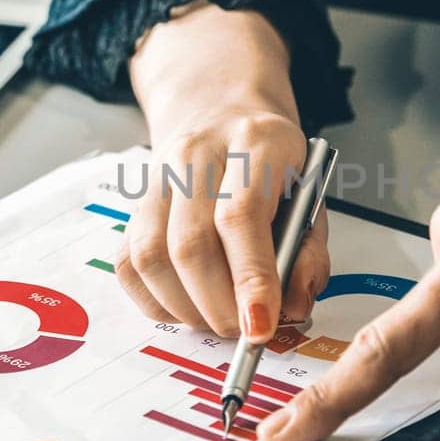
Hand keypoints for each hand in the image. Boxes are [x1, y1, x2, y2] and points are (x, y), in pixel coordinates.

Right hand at [119, 2, 328, 340]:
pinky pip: (128, 263)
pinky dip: (157, 301)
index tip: (261, 326)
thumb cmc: (273, 164)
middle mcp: (197, 153)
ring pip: (151, 256)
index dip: (250, 278)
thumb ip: (309, 254)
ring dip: (186, 308)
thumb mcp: (310, 196)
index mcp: (256, 143)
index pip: (242, 215)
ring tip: (218, 319)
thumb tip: (291, 309)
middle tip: (243, 331)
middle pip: (191, 243)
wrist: (221, 109)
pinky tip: (188, 306)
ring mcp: (156, 176)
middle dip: (218, 305)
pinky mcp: (133, 202)